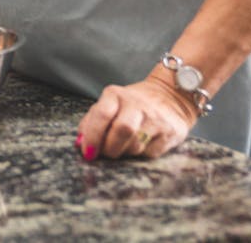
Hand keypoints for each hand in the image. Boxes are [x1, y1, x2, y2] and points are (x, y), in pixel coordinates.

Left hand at [75, 73, 198, 160]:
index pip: (102, 114)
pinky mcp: (170, 131)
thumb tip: (80, 144)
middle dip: (110, 148)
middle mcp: (136, 103)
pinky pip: (150, 153)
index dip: (93, 137)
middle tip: (106, 153)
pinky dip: (141, 154)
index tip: (88, 153)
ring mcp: (155, 117)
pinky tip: (141, 145)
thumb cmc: (129, 106)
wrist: (168, 97)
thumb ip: (90, 122)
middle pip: (122, 129)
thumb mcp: (107, 105)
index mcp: (115, 94)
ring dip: (125, 153)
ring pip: (135, 145)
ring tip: (124, 146)